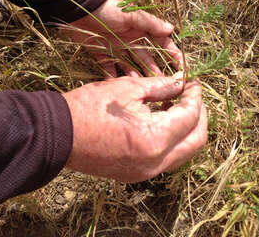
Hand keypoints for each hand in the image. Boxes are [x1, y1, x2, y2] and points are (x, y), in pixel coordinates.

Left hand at [63, 0, 181, 76]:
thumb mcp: (131, 14)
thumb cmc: (108, 6)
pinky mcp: (100, 51)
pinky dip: (112, 75)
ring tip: (142, 88)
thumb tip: (172, 29)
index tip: (181, 67)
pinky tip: (118, 86)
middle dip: (154, 70)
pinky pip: (108, 66)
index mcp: (140, 27)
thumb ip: (150, 23)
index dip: (171, 53)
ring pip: (129, 64)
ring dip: (136, 75)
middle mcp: (130, 38)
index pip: (160, 42)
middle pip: (145, 57)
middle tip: (163, 85)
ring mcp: (115, 45)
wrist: (78, 4)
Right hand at [63, 74, 206, 182]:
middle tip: (193, 96)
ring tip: (177, 105)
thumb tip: (181, 83)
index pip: (190, 116)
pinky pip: (166, 158)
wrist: (58, 133)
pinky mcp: (136, 174)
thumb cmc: (90, 107)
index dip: (196, 97)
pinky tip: (162, 121)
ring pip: (183, 152)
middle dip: (200, 115)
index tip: (194, 83)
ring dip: (187, 128)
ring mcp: (146, 172)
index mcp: (155, 138)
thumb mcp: (128, 89)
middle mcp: (155, 162)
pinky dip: (171, 139)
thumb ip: (161, 86)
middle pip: (195, 140)